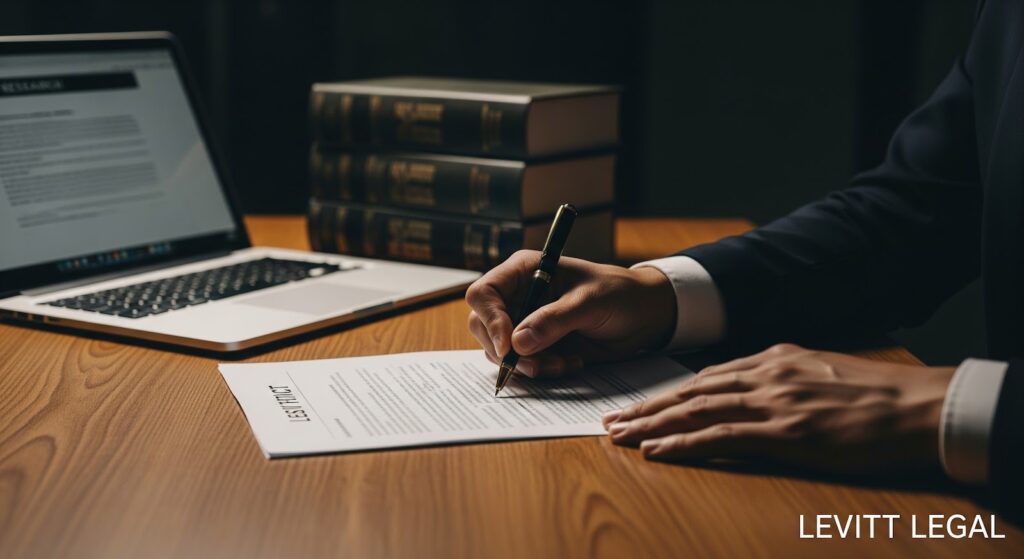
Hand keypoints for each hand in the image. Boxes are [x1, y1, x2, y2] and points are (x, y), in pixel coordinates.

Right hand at [466, 250, 675, 376]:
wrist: (643, 315)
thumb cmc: (619, 294)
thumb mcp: (590, 302)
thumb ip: (554, 320)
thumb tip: (517, 343)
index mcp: (524, 271)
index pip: (484, 294)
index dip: (490, 320)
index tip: (508, 347)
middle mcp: (518, 295)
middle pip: (483, 325)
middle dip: (507, 351)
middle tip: (538, 366)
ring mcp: (525, 321)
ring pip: (499, 350)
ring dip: (528, 364)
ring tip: (564, 362)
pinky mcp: (537, 344)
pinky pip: (522, 364)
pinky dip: (542, 370)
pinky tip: (570, 362)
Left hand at [602, 343, 954, 473]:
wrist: (918, 407)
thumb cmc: (878, 394)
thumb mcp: (823, 372)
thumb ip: (785, 378)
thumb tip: (756, 390)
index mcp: (775, 359)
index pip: (707, 376)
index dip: (669, 392)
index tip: (641, 403)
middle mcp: (766, 374)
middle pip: (691, 391)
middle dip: (648, 406)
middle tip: (612, 420)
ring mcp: (773, 402)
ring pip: (696, 410)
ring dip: (653, 424)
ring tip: (620, 435)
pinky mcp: (784, 432)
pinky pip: (721, 437)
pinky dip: (684, 444)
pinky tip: (658, 450)